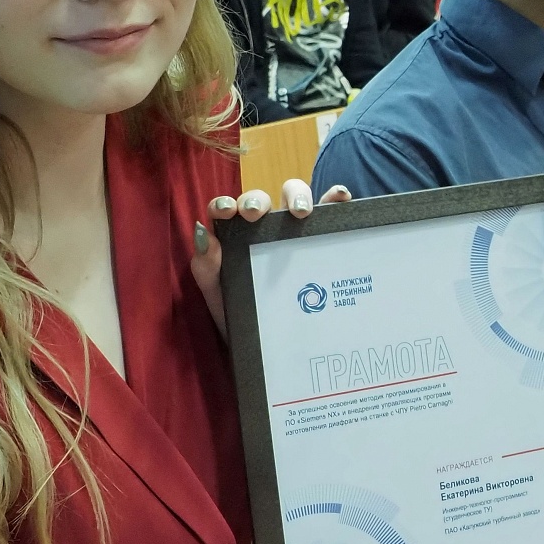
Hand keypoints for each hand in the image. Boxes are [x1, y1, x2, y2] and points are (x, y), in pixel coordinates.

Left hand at [189, 180, 353, 336]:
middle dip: (259, 200)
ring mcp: (295, 231)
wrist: (273, 348)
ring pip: (296, 197)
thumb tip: (204, 232)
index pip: (227, 211)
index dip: (225, 204)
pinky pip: (331, 213)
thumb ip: (207, 268)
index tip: (227, 211)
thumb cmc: (242, 319)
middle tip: (256, 215)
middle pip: (262, 199)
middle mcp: (265, 229)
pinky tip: (339, 198)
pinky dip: (335, 199)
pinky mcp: (322, 238)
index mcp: (235, 238)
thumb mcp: (221, 297)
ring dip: (297, 194)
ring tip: (301, 211)